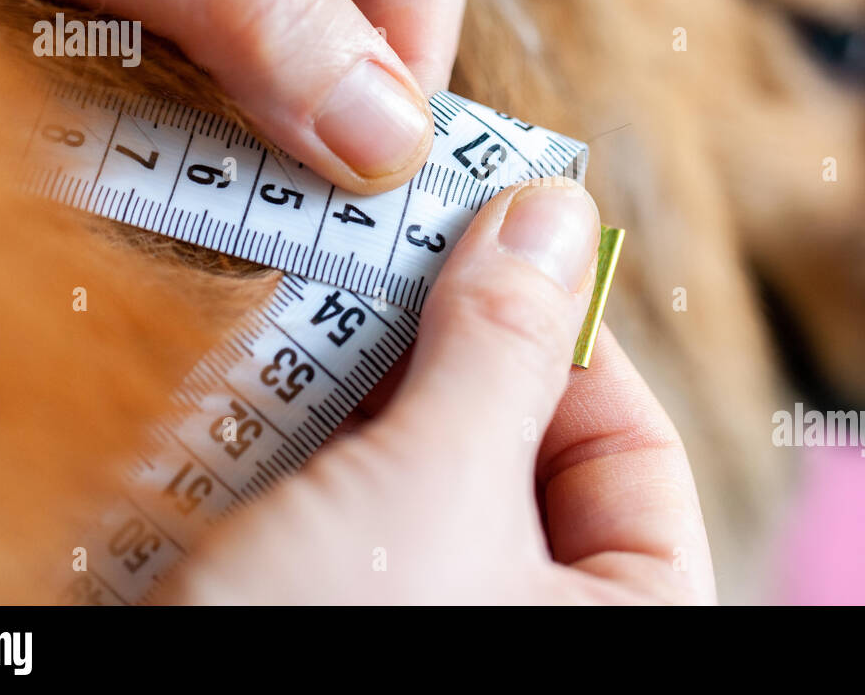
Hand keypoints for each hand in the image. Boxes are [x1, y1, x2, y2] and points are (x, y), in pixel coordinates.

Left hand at [0, 0, 472, 191]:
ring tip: (203, 187)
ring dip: (244, 120)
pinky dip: (179, 111)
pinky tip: (147, 148)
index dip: (405, 57)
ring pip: (275, 38)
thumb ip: (246, 10)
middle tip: (292, 209)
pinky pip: (196, 51)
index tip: (373, 170)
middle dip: (320, 102)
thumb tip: (384, 139)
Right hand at [164, 180, 715, 603]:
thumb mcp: (431, 490)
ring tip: (290, 320)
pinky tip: (236, 401)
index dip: (565, 331)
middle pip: (509, 447)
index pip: (629, 448)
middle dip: (431, 353)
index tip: (492, 241)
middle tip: (374, 252)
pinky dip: (286, 450)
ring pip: (403, 472)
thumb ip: (501, 345)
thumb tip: (552, 213)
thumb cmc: (324, 650)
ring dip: (339, 394)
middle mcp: (525, 618)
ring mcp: (423, 616)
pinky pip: (326, 510)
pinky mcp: (322, 611)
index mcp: (625, 618)